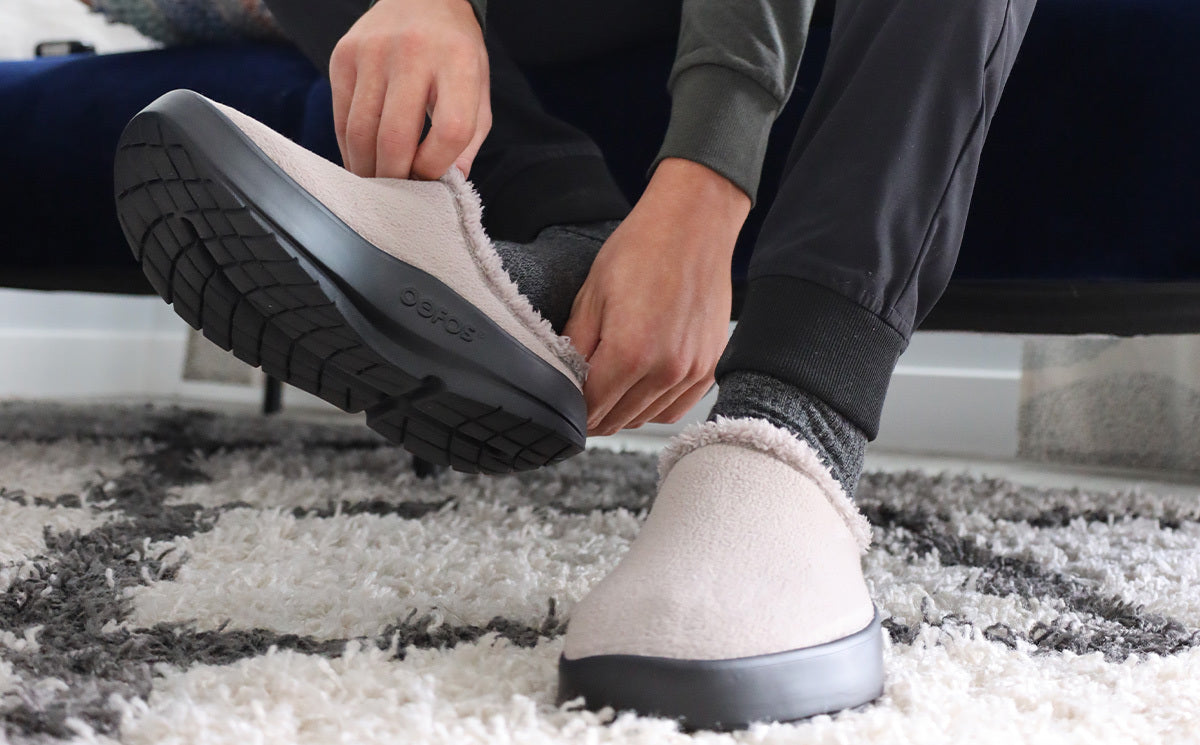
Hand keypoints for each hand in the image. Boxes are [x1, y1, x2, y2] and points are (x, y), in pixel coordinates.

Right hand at [329, 0, 490, 178]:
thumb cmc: (454, 51)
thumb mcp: (477, 86)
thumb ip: (469, 137)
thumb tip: (451, 184)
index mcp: (458, 61)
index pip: (450, 130)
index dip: (437, 167)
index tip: (431, 181)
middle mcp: (413, 53)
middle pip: (396, 138)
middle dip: (395, 179)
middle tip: (398, 197)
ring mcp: (372, 53)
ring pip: (361, 132)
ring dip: (367, 170)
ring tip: (377, 186)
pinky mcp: (343, 56)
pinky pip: (341, 118)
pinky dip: (349, 149)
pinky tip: (361, 161)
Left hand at [563, 158, 750, 435]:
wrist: (695, 223)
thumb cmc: (644, 248)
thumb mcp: (592, 294)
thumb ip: (575, 345)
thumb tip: (562, 379)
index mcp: (630, 353)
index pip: (590, 408)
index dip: (570, 409)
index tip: (562, 403)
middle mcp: (665, 370)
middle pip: (617, 419)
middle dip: (593, 414)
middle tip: (579, 398)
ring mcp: (692, 371)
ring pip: (645, 417)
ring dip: (622, 412)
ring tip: (608, 392)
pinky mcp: (709, 366)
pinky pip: (676, 408)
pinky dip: (654, 407)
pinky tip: (640, 390)